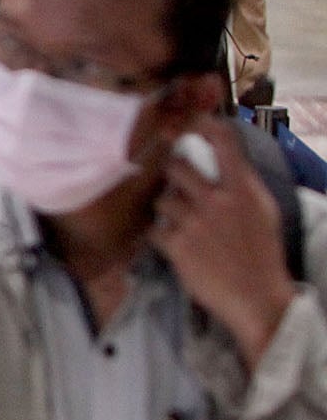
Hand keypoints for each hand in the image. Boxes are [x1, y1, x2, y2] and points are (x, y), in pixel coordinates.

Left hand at [152, 125, 298, 363]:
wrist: (256, 297)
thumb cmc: (261, 252)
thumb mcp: (262, 211)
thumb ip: (243, 183)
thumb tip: (226, 155)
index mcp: (243, 190)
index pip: (224, 143)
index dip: (204, 126)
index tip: (191, 122)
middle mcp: (218, 201)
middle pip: (176, 166)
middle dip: (172, 172)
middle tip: (176, 181)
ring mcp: (195, 223)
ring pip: (163, 198)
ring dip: (168, 209)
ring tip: (184, 223)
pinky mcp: (176, 245)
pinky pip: (155, 228)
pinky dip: (161, 236)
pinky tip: (176, 245)